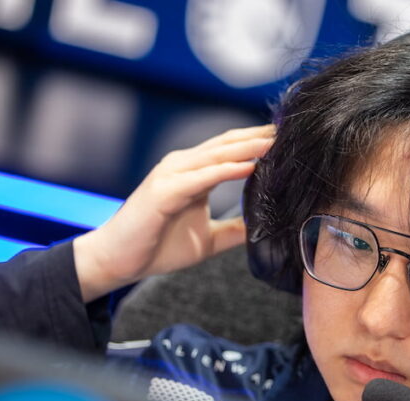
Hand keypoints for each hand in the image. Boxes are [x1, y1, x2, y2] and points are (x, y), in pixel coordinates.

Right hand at [73, 125, 274, 301]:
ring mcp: (171, 176)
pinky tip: (250, 166)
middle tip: (290, 130)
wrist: (118, 261)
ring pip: (216, 155)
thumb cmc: (157, 246)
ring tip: (276, 142)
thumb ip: (234, 230)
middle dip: (259, 137)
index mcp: (192, 173)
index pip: (230, 149)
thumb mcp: (208, 239)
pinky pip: (201, 177)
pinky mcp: (164, 191)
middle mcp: (182, 167)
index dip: (258, 142)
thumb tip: (264, 228)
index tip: (288, 139)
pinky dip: (226, 170)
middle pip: (227, 145)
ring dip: (248, 147)